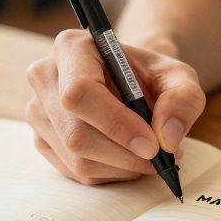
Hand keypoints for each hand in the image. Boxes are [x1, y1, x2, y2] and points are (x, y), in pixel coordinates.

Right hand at [26, 30, 205, 184]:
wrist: (130, 83)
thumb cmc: (150, 77)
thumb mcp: (179, 77)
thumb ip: (183, 99)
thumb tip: (167, 137)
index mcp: (71, 47)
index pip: (80, 92)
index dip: (116, 124)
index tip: (152, 145)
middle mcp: (45, 76)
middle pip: (76, 134)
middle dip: (124, 155)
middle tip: (160, 158)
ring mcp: (38, 111)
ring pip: (76, 159)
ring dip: (121, 168)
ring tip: (149, 157)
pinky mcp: (41, 139)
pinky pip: (74, 172)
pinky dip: (109, 174)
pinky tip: (127, 159)